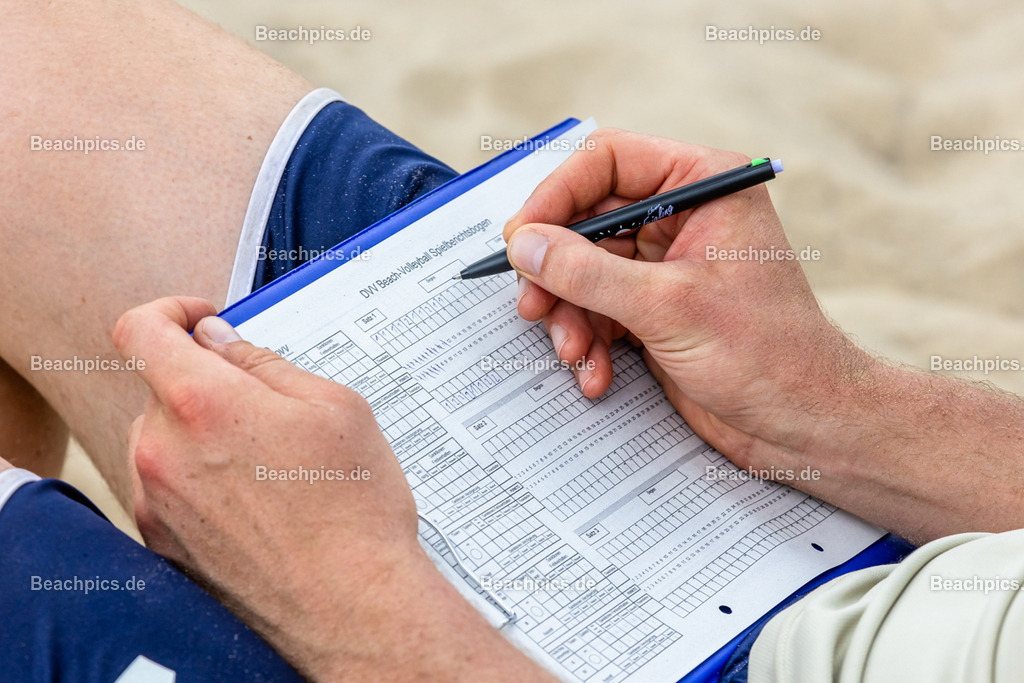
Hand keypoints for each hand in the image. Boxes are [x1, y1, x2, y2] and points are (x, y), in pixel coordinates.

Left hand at [115, 297, 552, 680]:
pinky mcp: (162, 544)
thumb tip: (221, 342)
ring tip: (268, 460)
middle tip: (265, 403)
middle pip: (160, 388)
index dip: (169, 312)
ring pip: (163, 439)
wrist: (351, 605)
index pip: (139, 330)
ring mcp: (156, 503)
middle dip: (205, 382)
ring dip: (202, 432)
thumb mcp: (335, 406)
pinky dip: (201, 478)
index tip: (203, 322)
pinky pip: (167, 487)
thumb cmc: (353, 508)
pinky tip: (257, 499)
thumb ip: (265, 364)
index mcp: (202, 403)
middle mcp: (162, 452)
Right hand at [503, 128, 874, 475]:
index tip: (523, 237)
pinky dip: (588, 341)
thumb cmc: (770, 356)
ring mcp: (665, 265)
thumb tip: (526, 244)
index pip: (608, 162)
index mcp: (703, 185)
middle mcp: (682, 216)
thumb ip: (588, 272)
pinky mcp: (654, 308)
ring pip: (583, 269)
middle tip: (533, 304)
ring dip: (569, 315)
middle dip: (557, 270)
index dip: (556, 195)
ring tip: (575, 353)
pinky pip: (597, 308)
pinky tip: (595, 373)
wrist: (804, 425)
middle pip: (585, 219)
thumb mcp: (668, 308)